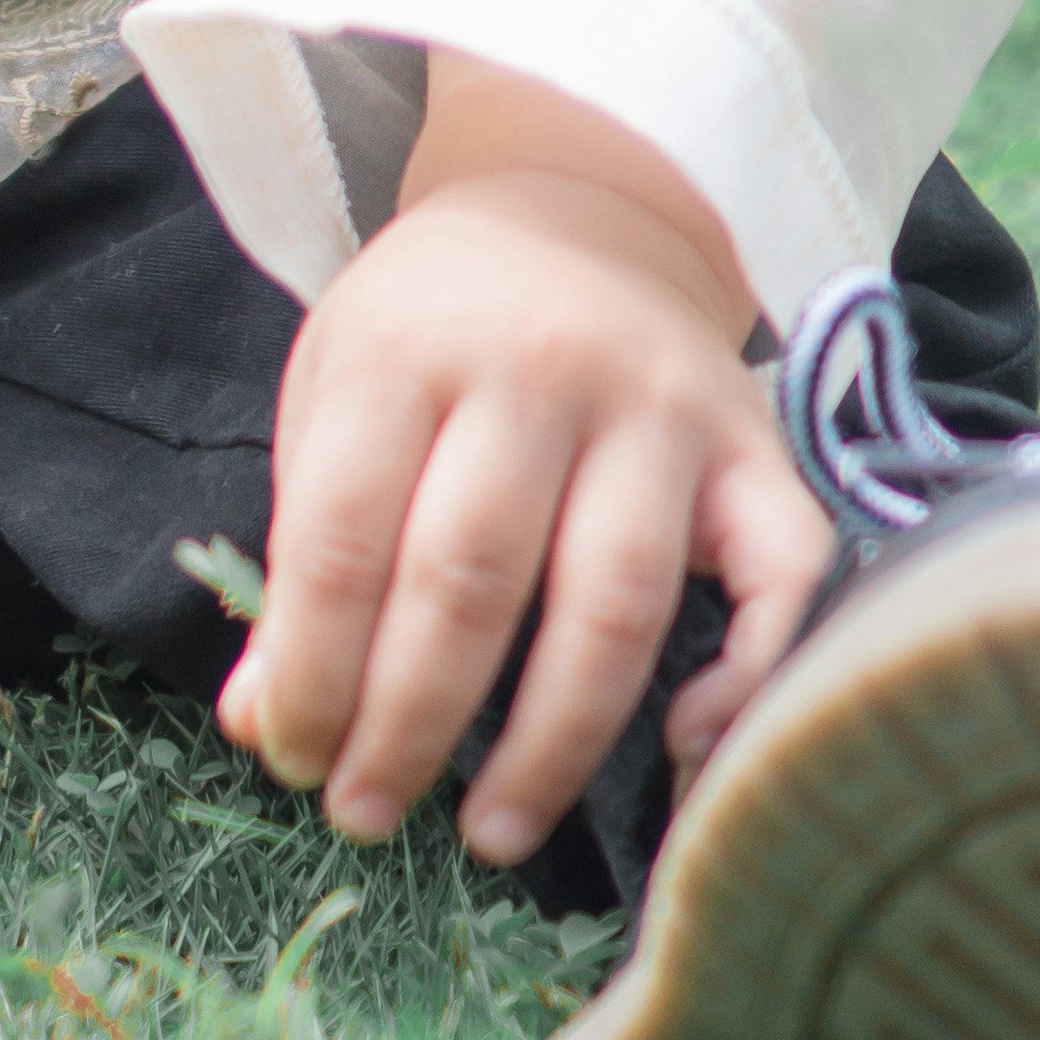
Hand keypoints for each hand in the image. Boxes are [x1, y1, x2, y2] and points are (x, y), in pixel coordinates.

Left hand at [217, 63, 830, 866]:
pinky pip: (778, 575)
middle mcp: (540, 368)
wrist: (576, 210)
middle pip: (471, 581)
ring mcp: (661, 405)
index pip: (343, 538)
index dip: (313, 671)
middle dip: (411, 724)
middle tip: (370, 817)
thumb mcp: (333, 400)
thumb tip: (260, 720)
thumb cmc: (432, 331)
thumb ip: (299, 554)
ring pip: (614, 601)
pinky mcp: (757, 444)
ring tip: (493, 830)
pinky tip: (679, 750)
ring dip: (550, 743)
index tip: (294, 759)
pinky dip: (742, 676)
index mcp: (407, 350)